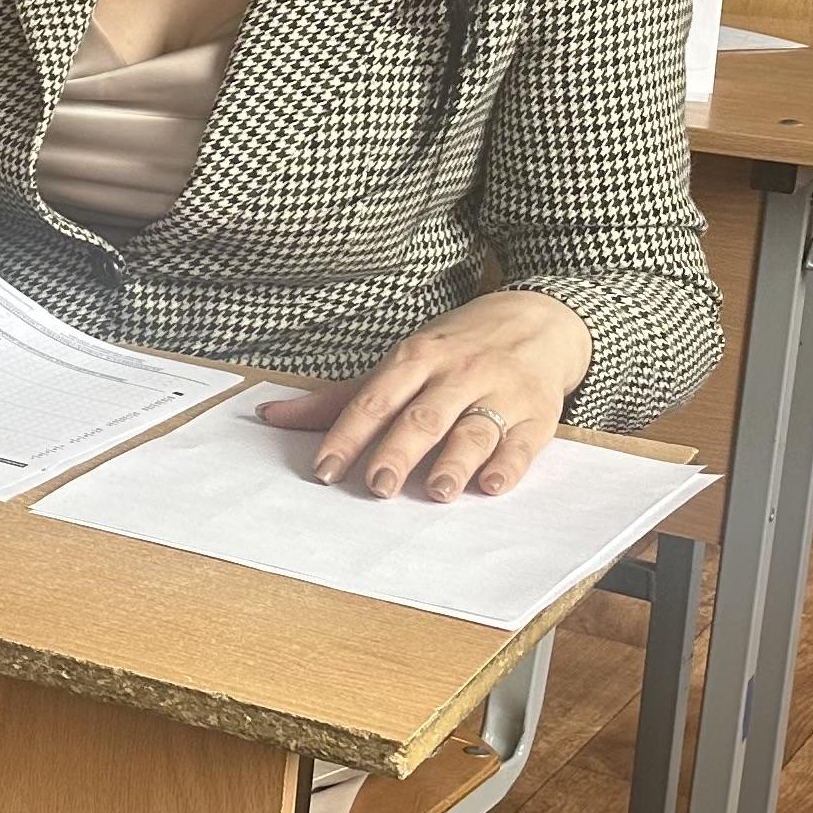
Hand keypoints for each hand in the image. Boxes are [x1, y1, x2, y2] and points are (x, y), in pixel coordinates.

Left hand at [260, 289, 592, 499]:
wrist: (540, 320)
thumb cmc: (457, 347)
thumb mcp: (401, 360)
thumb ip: (342, 396)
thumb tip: (273, 416)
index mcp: (416, 357)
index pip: (375, 399)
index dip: (348, 435)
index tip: (325, 470)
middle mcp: (458, 373)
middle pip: (423, 416)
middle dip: (398, 452)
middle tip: (377, 487)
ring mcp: (500, 393)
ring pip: (474, 430)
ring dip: (453, 462)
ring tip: (435, 492)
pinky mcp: (538, 416)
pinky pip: (522, 444)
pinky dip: (507, 466)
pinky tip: (490, 486)